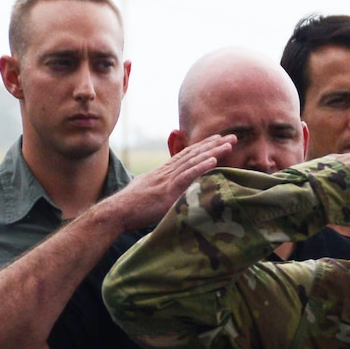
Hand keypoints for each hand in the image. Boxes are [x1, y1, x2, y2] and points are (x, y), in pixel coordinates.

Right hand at [91, 134, 233, 232]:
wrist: (116, 211)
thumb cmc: (130, 206)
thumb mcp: (148, 193)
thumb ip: (161, 190)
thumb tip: (167, 193)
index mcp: (163, 172)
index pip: (187, 155)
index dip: (203, 146)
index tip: (218, 139)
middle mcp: (167, 172)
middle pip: (194, 154)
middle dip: (214, 144)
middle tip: (232, 137)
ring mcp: (167, 180)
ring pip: (194, 161)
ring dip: (213, 151)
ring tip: (229, 144)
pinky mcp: (167, 191)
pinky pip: (186, 176)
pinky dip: (200, 167)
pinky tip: (213, 160)